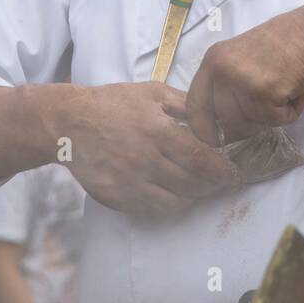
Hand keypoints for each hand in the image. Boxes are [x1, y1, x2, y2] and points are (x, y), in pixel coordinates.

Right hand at [63, 81, 239, 216]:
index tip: (233, 173)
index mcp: (159, 132)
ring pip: (175, 201)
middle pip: (192, 184)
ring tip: (200, 189)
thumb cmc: (113, 103)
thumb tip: (212, 117)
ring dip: (193, 197)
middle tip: (221, 183)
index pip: (201, 160)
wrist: (69, 123)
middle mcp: (147, 161)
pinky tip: (175, 195)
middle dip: (212, 186)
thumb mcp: (151, 92)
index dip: (222, 170)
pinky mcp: (118, 197)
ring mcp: (131, 183)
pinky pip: (152, 210)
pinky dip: (169, 205)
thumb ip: (184, 104)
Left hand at [185, 6, 303, 146]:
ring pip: (253, 123)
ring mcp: (243, 82)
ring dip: (273, 114)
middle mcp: (222, 72)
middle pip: (224, 122)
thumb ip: (224, 84)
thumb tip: (218, 124)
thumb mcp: (238, 57)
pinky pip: (277, 120)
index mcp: (212, 62)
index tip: (215, 138)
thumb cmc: (280, 43)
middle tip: (267, 108)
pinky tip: (296, 88)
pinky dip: (292, 110)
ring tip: (284, 88)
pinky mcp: (267, 93)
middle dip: (245, 126)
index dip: (203, 128)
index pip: (195, 106)